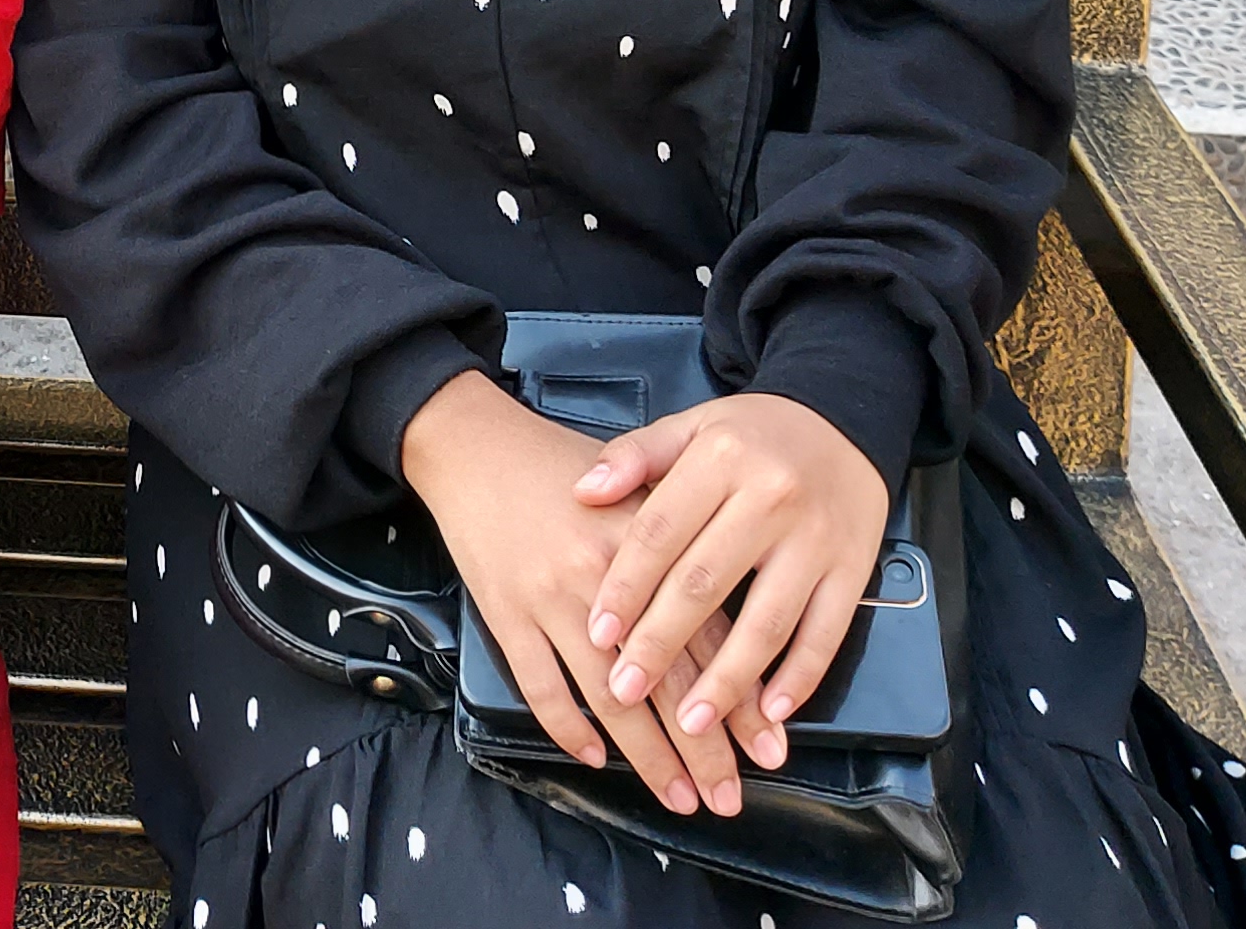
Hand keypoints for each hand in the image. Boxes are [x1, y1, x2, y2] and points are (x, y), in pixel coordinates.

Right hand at [399, 372, 746, 814]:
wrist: (476, 446)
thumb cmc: (562, 469)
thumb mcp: (636, 490)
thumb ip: (682, 549)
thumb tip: (738, 622)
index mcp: (648, 544)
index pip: (707, 636)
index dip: (739, 698)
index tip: (768, 746)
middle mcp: (604, 577)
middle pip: (666, 679)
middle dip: (702, 748)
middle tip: (729, 798)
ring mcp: (551, 599)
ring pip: (608, 697)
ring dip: (648, 757)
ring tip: (679, 798)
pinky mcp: (505, 613)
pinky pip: (540, 687)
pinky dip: (568, 728)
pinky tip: (595, 757)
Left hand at [575, 394, 889, 757]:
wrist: (845, 421)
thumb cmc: (756, 435)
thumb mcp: (692, 425)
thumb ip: (636, 456)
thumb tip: (583, 490)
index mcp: (720, 460)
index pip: (661, 532)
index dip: (627, 586)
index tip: (597, 631)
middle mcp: (770, 499)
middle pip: (705, 583)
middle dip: (661, 644)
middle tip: (625, 688)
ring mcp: (816, 540)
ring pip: (766, 621)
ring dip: (727, 681)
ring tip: (690, 722)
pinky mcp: (854, 569)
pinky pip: (827, 633)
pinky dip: (800, 677)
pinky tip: (771, 710)